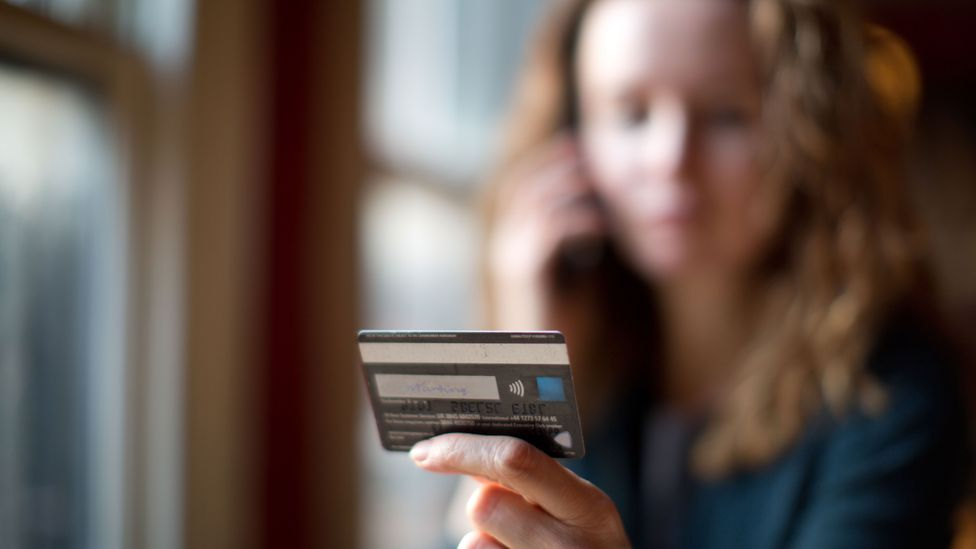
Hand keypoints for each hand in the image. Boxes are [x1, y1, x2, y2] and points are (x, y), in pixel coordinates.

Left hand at [411, 434, 630, 548]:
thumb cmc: (584, 544)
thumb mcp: (575, 510)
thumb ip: (531, 481)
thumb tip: (467, 451)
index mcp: (589, 507)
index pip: (515, 460)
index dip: (462, 449)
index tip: (426, 450)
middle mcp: (571, 546)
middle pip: (485, 505)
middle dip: (482, 502)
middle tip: (491, 506)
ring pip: (475, 542)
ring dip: (485, 540)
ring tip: (519, 546)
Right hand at [488, 135, 606, 329]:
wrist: (543, 371)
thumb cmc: (564, 331)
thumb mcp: (570, 280)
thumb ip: (573, 250)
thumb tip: (596, 222)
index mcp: (509, 247)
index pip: (515, 189)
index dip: (541, 163)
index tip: (574, 148)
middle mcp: (501, 248)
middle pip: (518, 185)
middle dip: (551, 161)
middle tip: (584, 148)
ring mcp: (508, 258)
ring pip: (532, 201)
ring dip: (567, 184)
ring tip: (598, 181)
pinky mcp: (523, 273)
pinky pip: (549, 229)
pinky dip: (578, 219)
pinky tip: (603, 224)